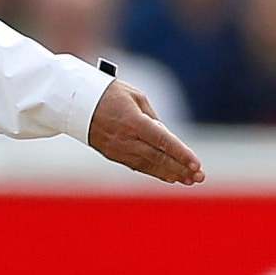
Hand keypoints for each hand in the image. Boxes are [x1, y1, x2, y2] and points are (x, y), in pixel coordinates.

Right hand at [87, 80, 204, 185]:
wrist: (76, 102)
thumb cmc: (109, 94)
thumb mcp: (136, 97)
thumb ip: (153, 118)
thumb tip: (166, 137)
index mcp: (134, 122)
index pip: (163, 141)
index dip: (181, 154)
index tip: (196, 164)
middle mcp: (126, 139)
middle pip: (158, 158)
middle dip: (180, 169)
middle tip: (199, 177)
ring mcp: (118, 149)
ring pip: (149, 166)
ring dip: (171, 174)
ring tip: (190, 180)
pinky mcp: (113, 155)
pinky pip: (138, 166)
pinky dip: (155, 172)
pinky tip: (170, 177)